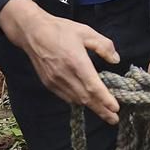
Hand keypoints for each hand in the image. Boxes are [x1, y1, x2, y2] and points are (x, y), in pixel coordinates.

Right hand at [0, 0, 120, 124]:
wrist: (32, 32)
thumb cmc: (61, 29)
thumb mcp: (87, 32)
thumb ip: (104, 45)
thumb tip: (116, 60)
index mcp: (76, 61)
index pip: (93, 86)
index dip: (105, 99)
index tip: (116, 108)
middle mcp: (65, 75)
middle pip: (86, 98)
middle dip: (101, 110)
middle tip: (115, 119)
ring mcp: (55, 81)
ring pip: (76, 99)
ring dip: (90, 107)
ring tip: (105, 113)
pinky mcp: (48, 83)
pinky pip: (66, 96)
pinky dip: (78, 101)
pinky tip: (87, 102)